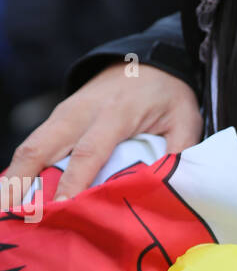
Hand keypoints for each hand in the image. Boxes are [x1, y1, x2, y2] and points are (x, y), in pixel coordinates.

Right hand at [1, 64, 201, 202]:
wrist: (148, 58)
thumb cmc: (168, 94)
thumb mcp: (185, 119)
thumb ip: (181, 153)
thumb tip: (174, 190)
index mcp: (117, 112)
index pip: (90, 150)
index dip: (74, 181)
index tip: (62, 207)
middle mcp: (83, 110)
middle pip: (44, 145)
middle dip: (22, 179)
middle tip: (9, 212)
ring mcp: (66, 111)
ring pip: (33, 144)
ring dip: (15, 176)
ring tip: (4, 208)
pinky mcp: (60, 116)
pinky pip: (36, 143)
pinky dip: (22, 167)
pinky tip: (13, 192)